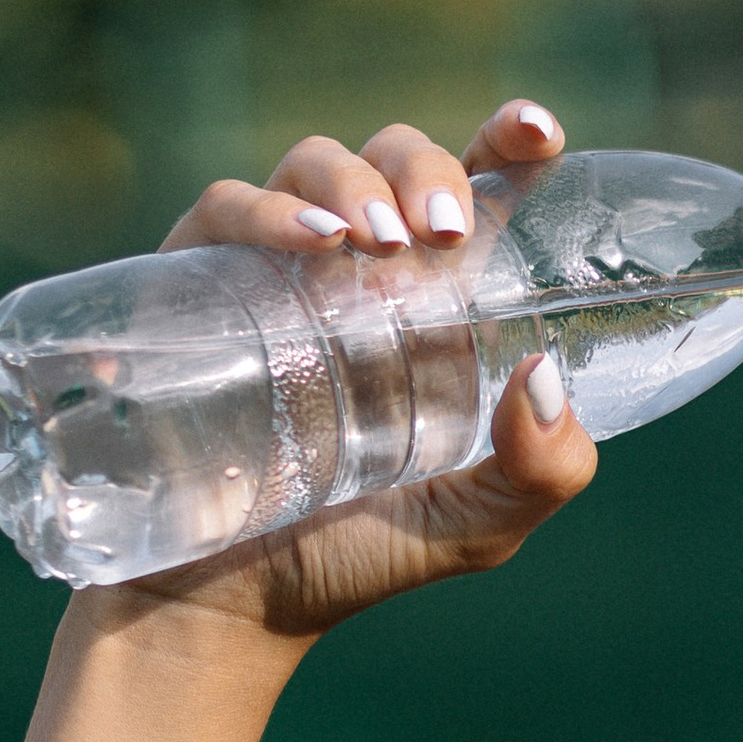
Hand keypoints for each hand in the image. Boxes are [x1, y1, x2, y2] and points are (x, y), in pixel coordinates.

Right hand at [76, 98, 595, 648]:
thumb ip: (542, 469)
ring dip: (351, 179)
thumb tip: (549, 375)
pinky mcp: (194, 287)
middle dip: (426, 168)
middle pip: (396, 157)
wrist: (224, 609)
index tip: (537, 131)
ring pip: (312, 162)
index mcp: (437, 303)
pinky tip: (305, 243)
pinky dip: (264, 209)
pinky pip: (222, 209)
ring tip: (375, 240)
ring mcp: (273, 271)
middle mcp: (358, 272)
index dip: (508, 142)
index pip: (479, 193)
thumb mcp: (475, 525)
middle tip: (444, 232)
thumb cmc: (354, 557)